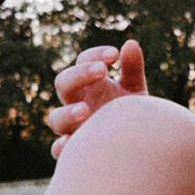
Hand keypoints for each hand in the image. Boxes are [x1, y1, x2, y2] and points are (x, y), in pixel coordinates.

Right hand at [47, 40, 147, 158]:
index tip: (114, 55)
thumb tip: (131, 44)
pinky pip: (58, 151)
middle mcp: (76, 102)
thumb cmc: (132, 115)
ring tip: (85, 110)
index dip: (94, 55)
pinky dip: (61, 147)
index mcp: (89, 84)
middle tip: (102, 71)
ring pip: (55, 118)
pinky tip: (70, 145)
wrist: (138, 148)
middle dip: (79, 75)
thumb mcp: (135, 91)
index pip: (83, 61)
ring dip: (68, 113)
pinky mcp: (74, 151)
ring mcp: (73, 127)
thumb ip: (132, 69)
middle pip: (63, 83)